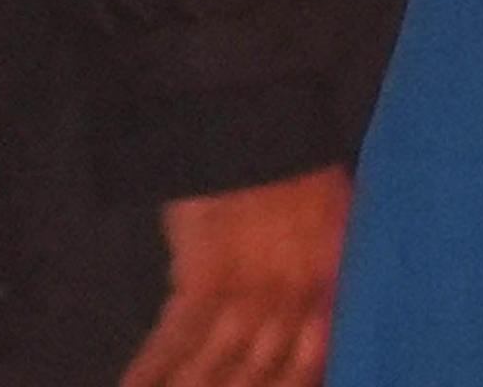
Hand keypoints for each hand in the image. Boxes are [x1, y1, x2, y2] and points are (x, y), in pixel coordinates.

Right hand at [120, 166, 352, 386]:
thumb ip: (317, 270)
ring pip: (219, 365)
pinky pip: (176, 336)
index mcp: (324, 286)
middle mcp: (290, 301)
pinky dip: (153, 367)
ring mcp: (248, 294)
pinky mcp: (205, 277)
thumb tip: (308, 309)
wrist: (263, 121)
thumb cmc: (293, 163)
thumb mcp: (328, 218)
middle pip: (261, 375)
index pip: (309, 363)